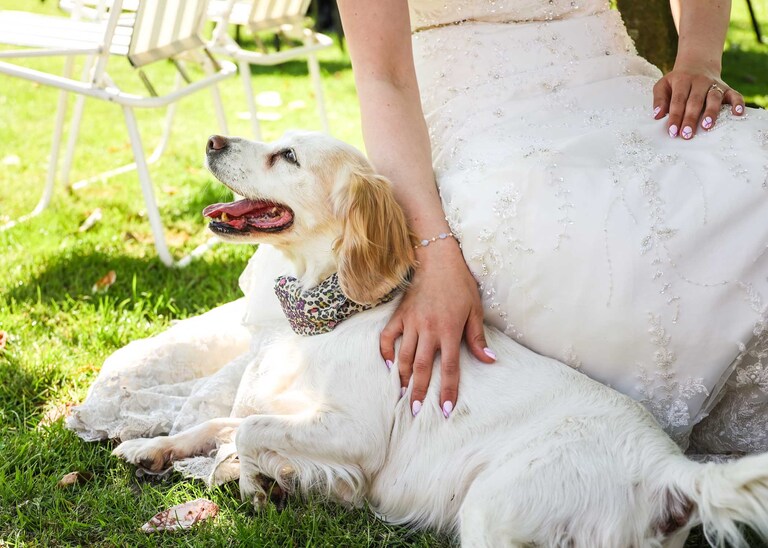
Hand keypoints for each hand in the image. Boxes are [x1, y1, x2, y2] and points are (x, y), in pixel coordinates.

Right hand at [379, 240, 495, 418]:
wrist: (438, 259)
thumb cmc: (460, 284)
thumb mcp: (475, 310)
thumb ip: (478, 338)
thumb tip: (489, 361)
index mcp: (449, 330)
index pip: (450, 368)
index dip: (447, 390)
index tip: (444, 410)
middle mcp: (428, 329)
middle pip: (422, 368)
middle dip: (419, 392)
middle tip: (415, 411)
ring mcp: (411, 322)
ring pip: (403, 357)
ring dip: (402, 378)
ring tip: (401, 395)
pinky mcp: (400, 315)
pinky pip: (388, 337)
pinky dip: (385, 353)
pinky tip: (388, 367)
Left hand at [652, 64, 744, 139]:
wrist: (697, 64)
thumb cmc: (677, 81)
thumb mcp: (663, 85)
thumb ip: (659, 99)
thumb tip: (657, 115)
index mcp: (682, 81)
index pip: (678, 101)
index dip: (675, 116)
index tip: (672, 132)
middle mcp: (700, 82)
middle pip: (695, 101)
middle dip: (691, 119)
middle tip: (686, 135)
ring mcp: (714, 85)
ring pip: (714, 98)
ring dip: (711, 112)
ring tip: (707, 126)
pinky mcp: (727, 88)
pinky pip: (735, 95)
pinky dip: (737, 103)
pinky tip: (737, 114)